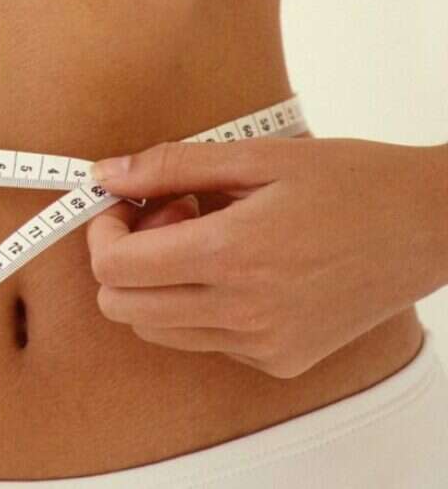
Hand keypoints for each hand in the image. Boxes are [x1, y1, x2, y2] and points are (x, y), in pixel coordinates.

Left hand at [84, 136, 447, 378]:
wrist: (431, 227)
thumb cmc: (351, 181)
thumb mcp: (257, 155)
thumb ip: (170, 166)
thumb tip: (104, 174)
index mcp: (232, 254)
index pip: (114, 267)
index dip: (101, 233)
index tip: (122, 205)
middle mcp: (243, 312)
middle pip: (121, 307)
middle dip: (123, 259)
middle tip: (168, 217)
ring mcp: (263, 344)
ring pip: (156, 329)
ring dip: (157, 284)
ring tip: (205, 238)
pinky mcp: (280, 360)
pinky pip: (203, 340)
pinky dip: (196, 305)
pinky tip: (238, 266)